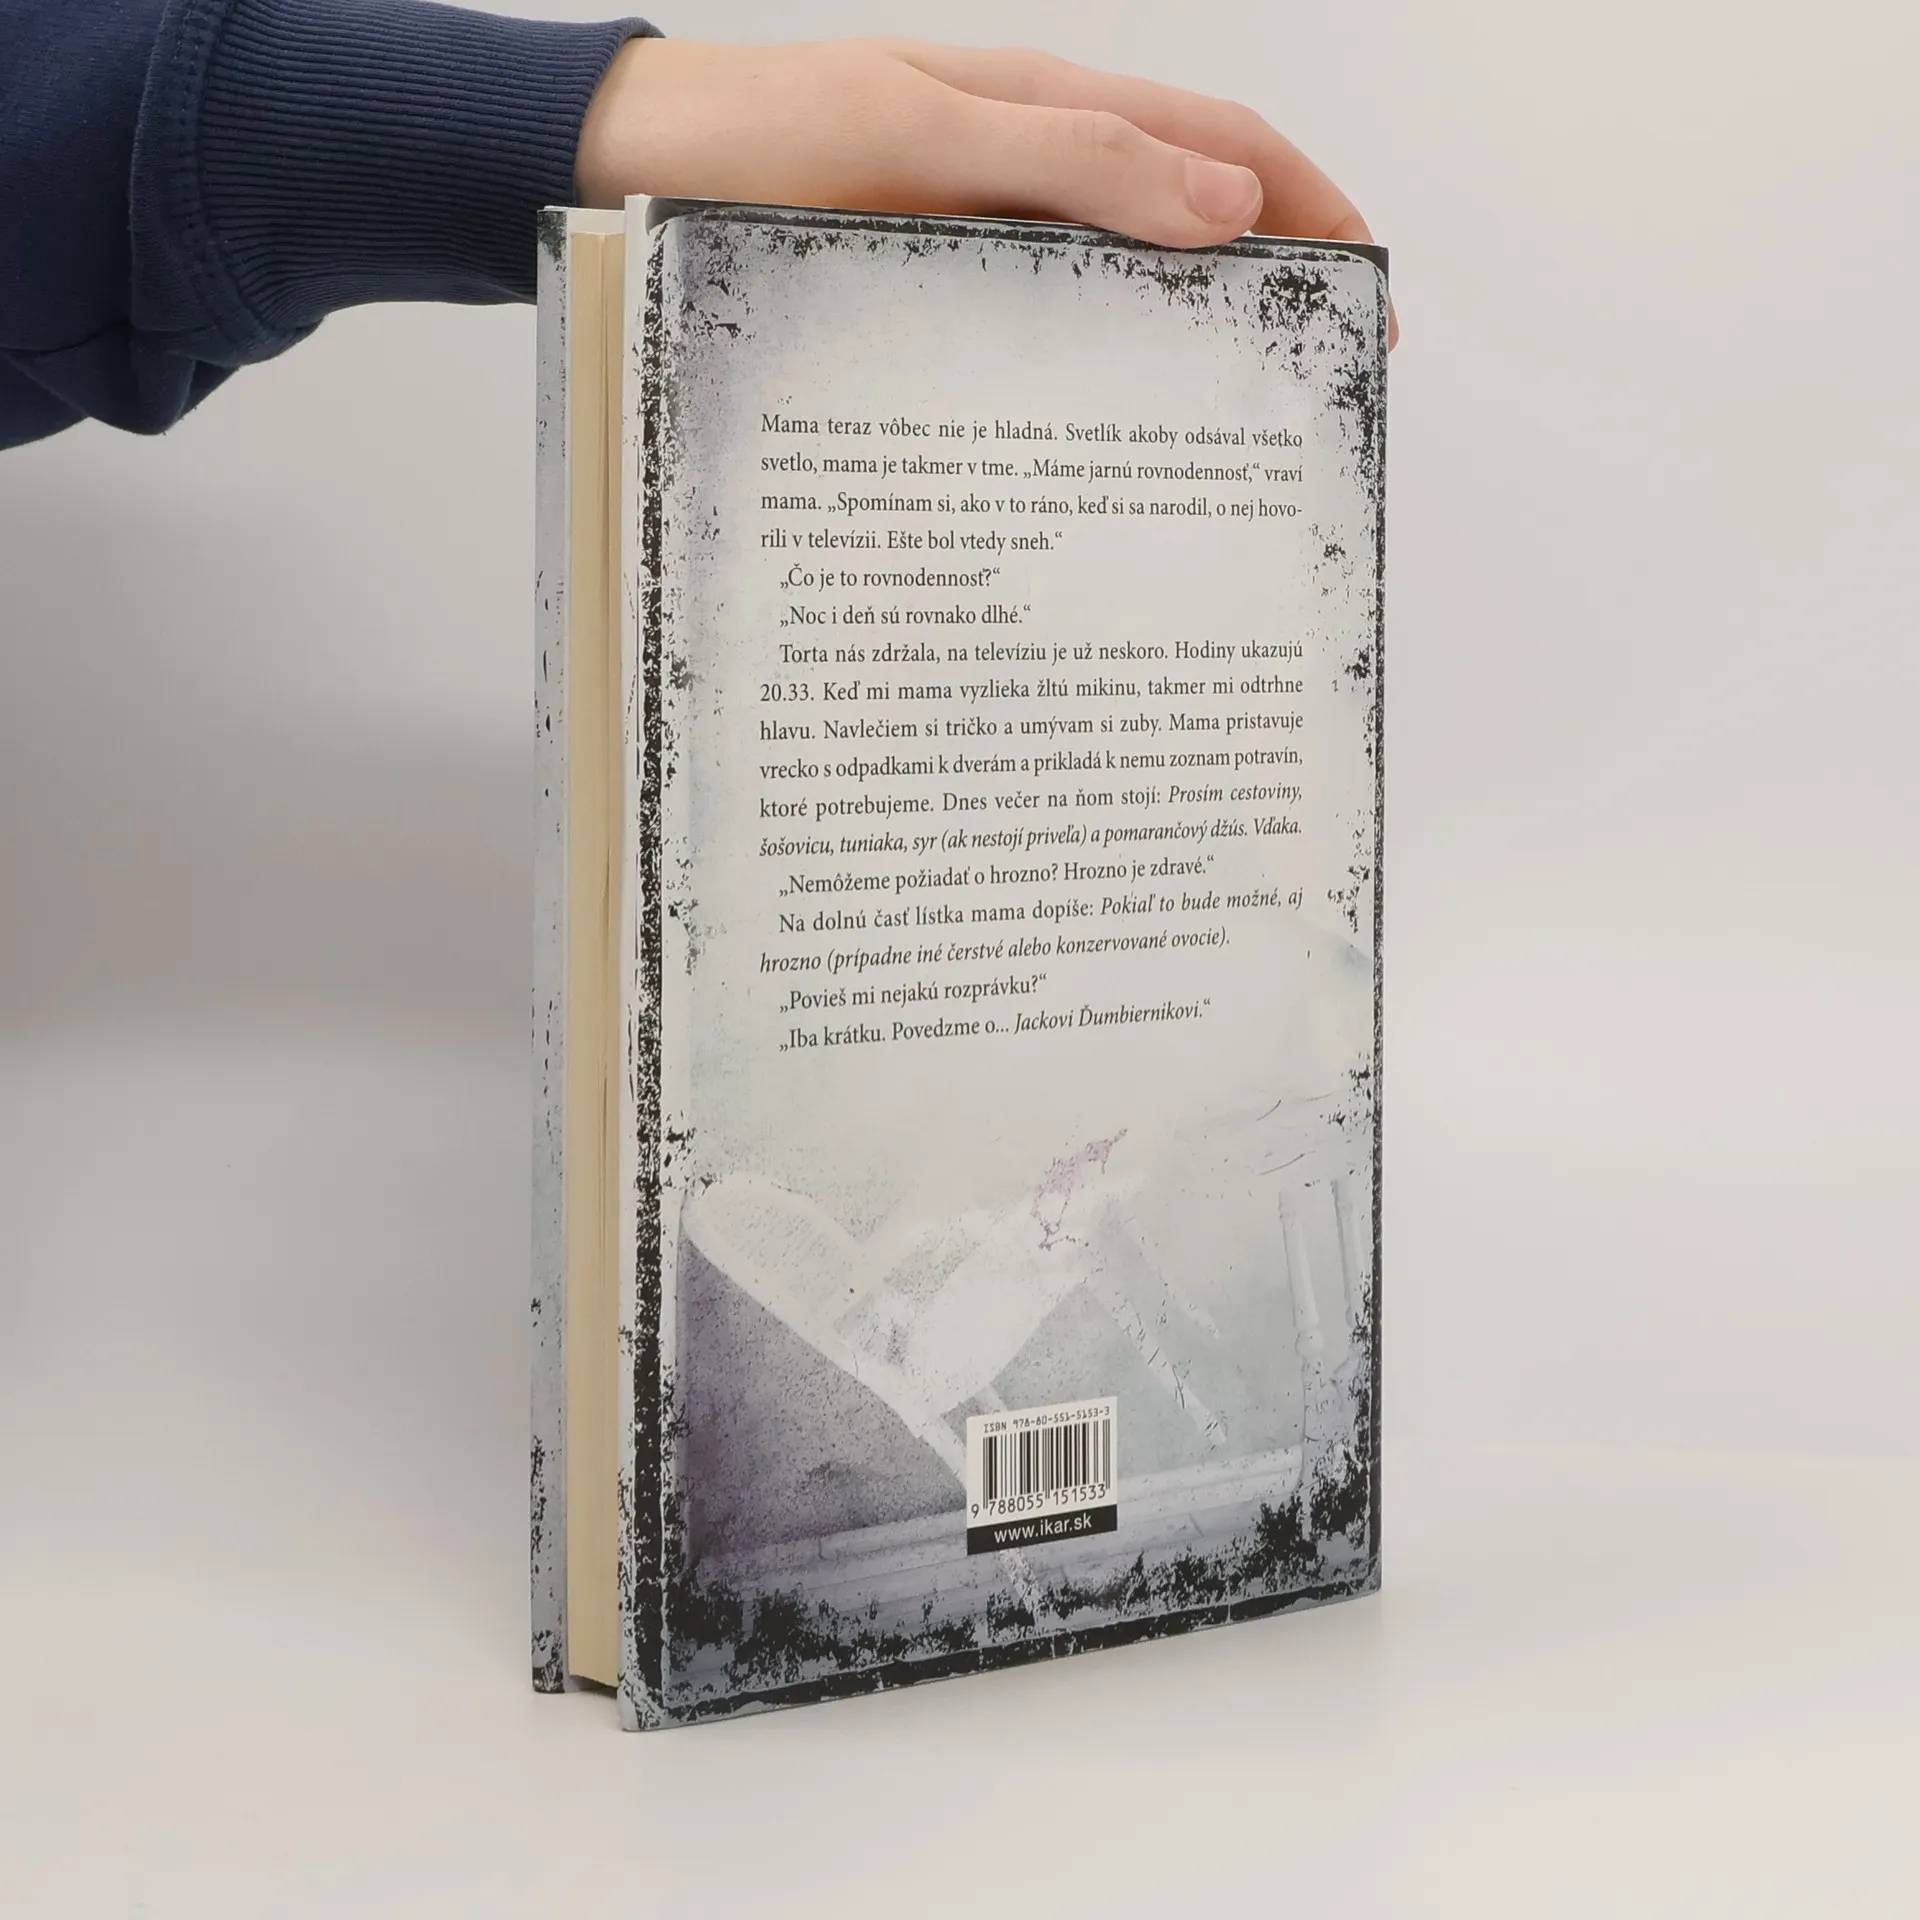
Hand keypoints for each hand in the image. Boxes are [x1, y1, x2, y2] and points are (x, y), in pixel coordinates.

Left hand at [576, 38, 1393, 341]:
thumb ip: (1071, 160)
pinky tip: (1112, 417)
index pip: (1225, 147)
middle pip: (1191, 212)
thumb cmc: (755, 136)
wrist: (632, 166)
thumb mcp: (916, 134)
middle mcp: (1032, 164)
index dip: (1317, 208)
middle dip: (1277, 280)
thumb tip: (1228, 209)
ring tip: (1235, 417)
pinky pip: (1050, 313)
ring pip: (1125, 274)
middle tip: (1320, 380)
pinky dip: (1106, 356)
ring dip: (1193, 328)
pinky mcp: (940, 281)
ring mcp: (988, 225)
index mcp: (1049, 105)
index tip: (1372, 298)